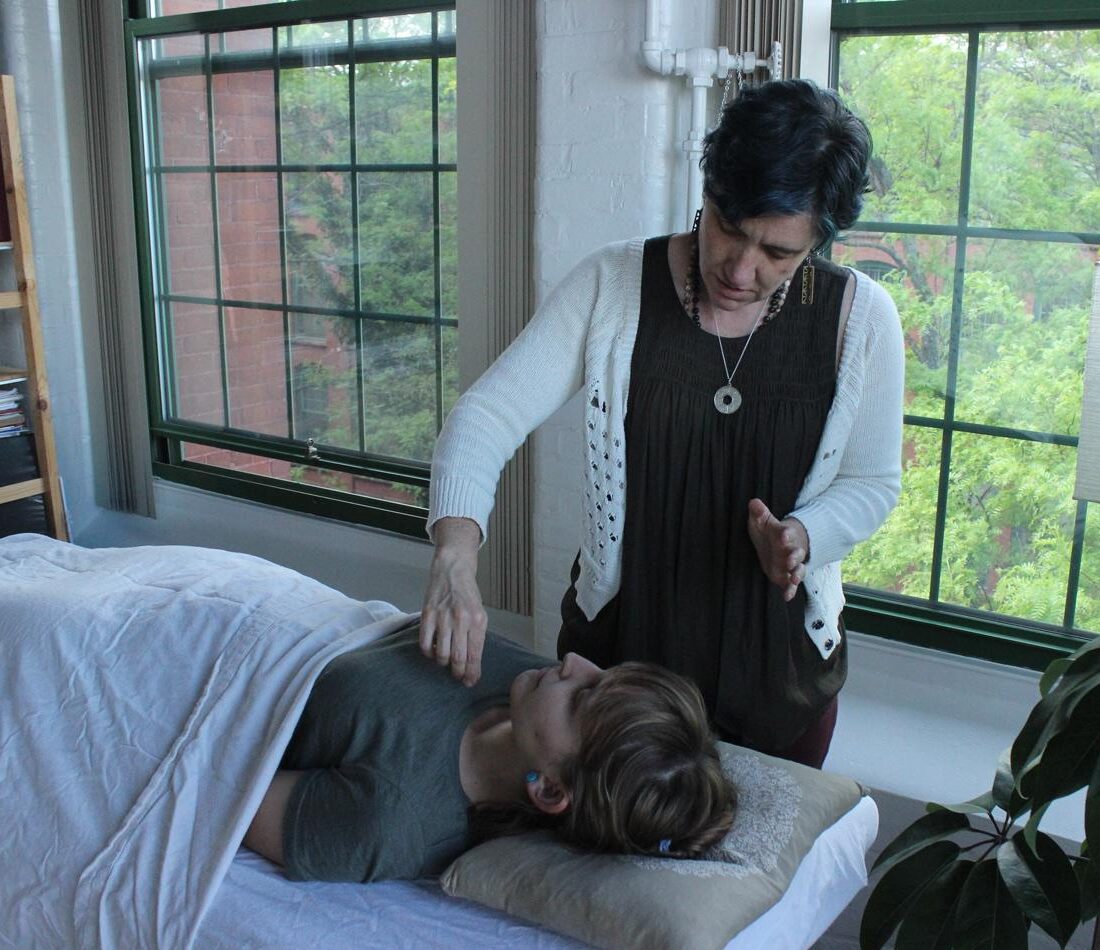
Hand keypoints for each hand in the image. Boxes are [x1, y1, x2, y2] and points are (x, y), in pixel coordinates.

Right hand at [420, 518, 487, 685]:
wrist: (453, 570)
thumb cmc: (468, 595)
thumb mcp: (480, 614)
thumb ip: (476, 636)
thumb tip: (471, 663)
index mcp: (478, 621)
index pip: (474, 655)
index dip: (472, 673)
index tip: (470, 681)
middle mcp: (461, 620)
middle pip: (458, 658)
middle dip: (458, 673)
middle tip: (457, 676)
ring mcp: (443, 617)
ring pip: (441, 654)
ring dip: (443, 662)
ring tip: (445, 660)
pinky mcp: (427, 614)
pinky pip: (425, 643)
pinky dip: (428, 652)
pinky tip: (433, 650)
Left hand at [747, 498, 808, 601]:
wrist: (779, 544)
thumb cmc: (770, 532)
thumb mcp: (762, 521)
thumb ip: (759, 513)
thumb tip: (753, 502)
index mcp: (784, 535)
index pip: (786, 533)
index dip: (785, 534)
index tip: (783, 535)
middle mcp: (790, 550)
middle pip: (796, 553)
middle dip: (794, 556)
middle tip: (790, 560)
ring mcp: (791, 564)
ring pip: (798, 569)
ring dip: (797, 574)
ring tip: (794, 578)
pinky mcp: (787, 576)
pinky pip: (791, 585)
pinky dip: (790, 590)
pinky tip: (786, 597)